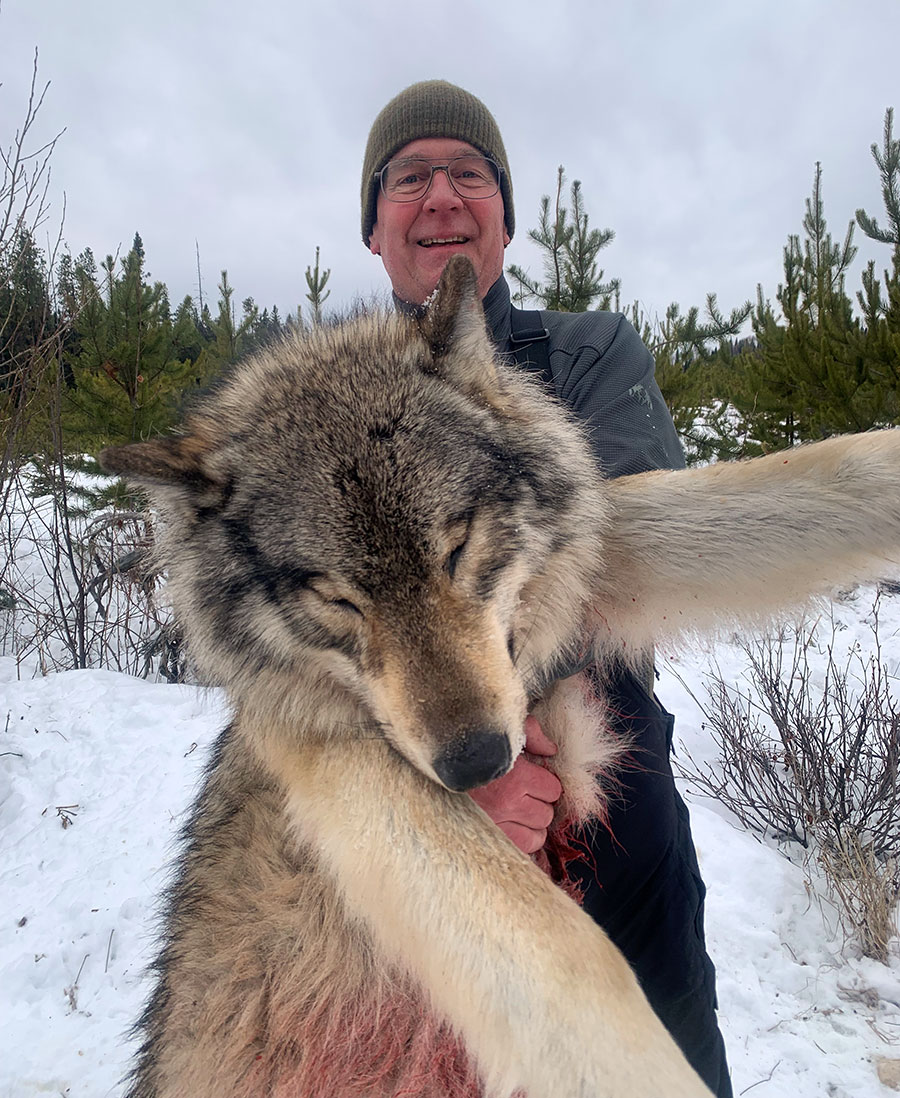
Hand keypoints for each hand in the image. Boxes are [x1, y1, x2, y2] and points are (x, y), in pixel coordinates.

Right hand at [468, 715, 561, 854]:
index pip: (552, 790)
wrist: (431, 767)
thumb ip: (532, 733)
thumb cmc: (467, 744)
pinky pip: (517, 850)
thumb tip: (551, 750)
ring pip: (536, 837)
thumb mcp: (500, 727)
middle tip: (526, 795)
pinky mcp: (485, 839)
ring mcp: (496, 825)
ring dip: (531, 826)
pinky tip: (511, 827)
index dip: (546, 783)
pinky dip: (519, 840)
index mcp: (516, 776)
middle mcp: (508, 804)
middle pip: (546, 814)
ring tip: (519, 813)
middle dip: (539, 804)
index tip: (535, 778)